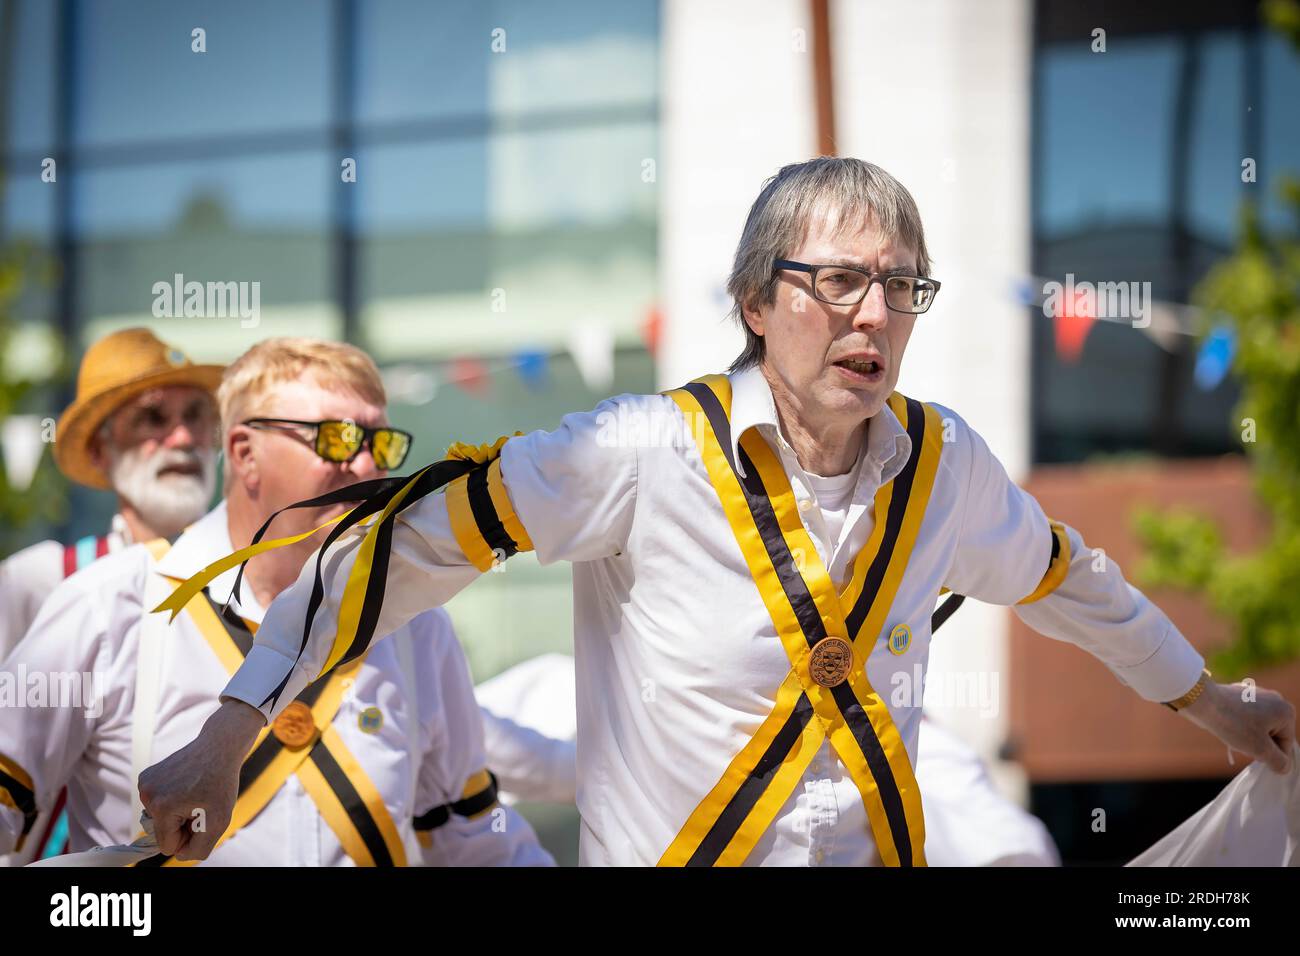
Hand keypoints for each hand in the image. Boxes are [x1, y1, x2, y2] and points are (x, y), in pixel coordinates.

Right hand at [137, 699, 264, 860]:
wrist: (218, 746)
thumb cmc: (221, 783)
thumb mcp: (220, 821)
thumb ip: (199, 848)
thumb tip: (179, 853)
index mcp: (161, 807)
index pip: (167, 846)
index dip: (188, 837)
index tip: (202, 816)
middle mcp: (146, 794)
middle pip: (162, 832)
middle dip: (182, 824)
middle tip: (200, 802)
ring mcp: (144, 783)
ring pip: (160, 818)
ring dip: (178, 812)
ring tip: (194, 791)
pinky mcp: (146, 776)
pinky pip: (158, 803)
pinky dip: (172, 799)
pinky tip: (186, 783)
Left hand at [1180, 680, 1295, 773]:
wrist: (1202, 700)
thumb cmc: (1234, 724)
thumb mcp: (1260, 749)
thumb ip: (1278, 762)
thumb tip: (1284, 767)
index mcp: (1286, 711)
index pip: (1285, 745)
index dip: (1269, 754)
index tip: (1251, 750)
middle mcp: (1275, 700)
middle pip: (1272, 735)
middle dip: (1257, 744)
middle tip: (1240, 741)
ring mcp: (1257, 695)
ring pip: (1257, 728)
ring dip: (1246, 737)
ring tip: (1232, 732)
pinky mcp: (1241, 695)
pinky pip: (1245, 718)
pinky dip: (1237, 726)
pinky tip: (1226, 725)